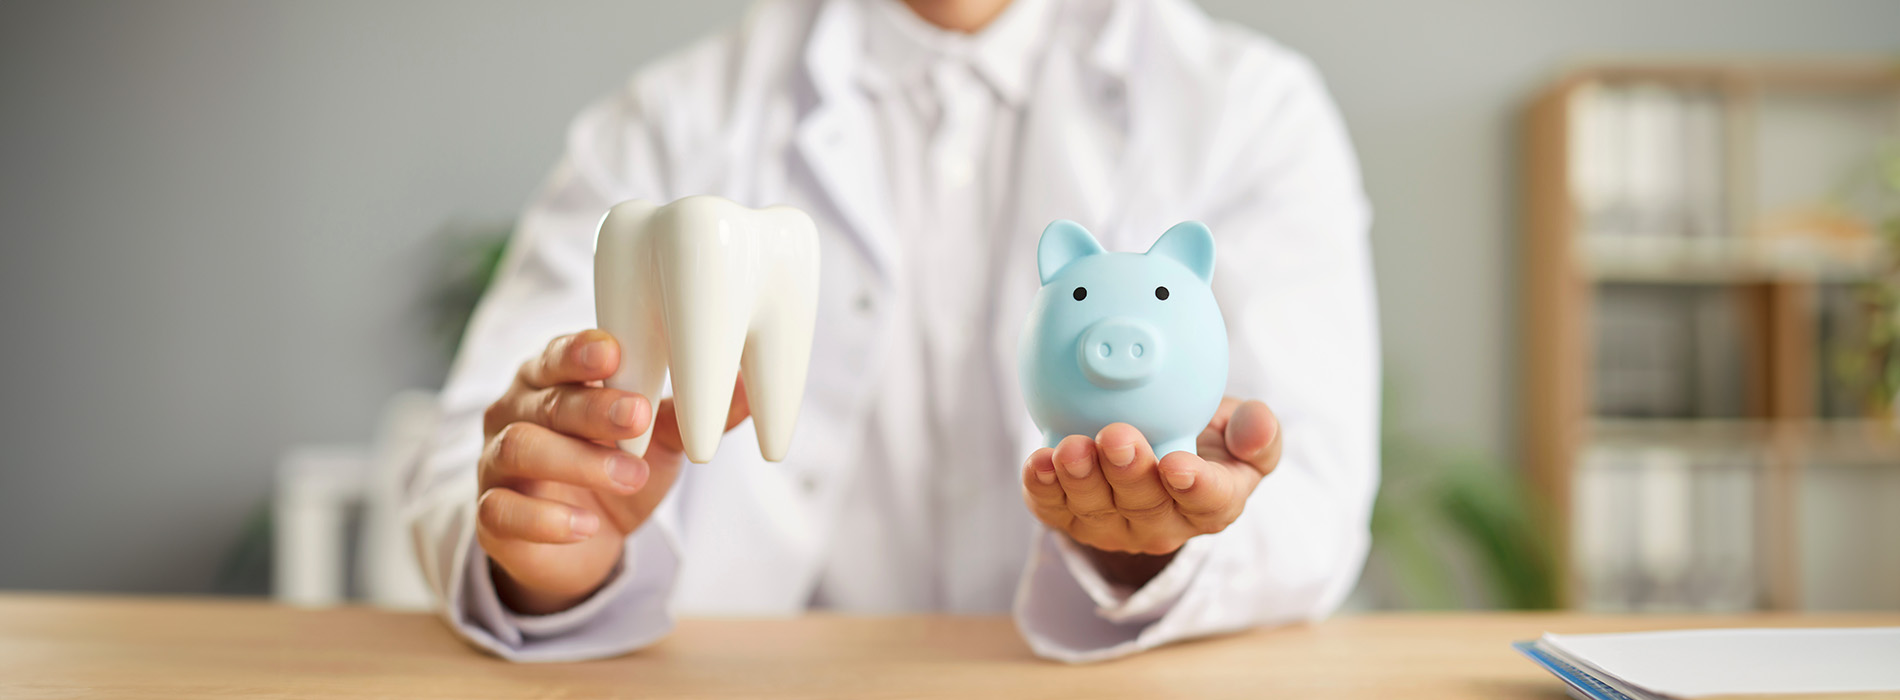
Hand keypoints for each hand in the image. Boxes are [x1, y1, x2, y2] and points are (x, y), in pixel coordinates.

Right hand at [476, 329, 748, 614]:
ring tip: (630, 474)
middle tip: (639, 415)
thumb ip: (692, 415)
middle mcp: (515, 412)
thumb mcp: (659, 440)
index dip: (580, 351)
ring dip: (578, 461)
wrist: (581, 542)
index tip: (614, 352)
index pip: (557, 354)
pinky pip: (502, 512)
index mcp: (551, 379)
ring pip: (521, 448)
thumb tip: (752, 388)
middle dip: (594, 406)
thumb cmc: (614, 467)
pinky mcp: (491, 515)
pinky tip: (585, 525)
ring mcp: (496, 463)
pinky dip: (546, 519)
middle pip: (546, 400)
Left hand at [1020, 398, 1282, 587]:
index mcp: (1212, 505)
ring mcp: (1113, 526)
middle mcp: (1162, 525)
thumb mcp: (1237, 429)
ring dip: (1080, 480)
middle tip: (1117, 436)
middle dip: (1128, 473)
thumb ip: (1257, 431)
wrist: (1152, 442)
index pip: (1209, 503)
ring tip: (1070, 448)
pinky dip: (1042, 489)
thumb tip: (1259, 423)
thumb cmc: (1201, 436)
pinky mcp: (1071, 519)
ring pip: (1095, 511)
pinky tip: (1037, 463)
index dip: (1195, 487)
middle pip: (1145, 506)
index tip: (1178, 465)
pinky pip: (1053, 510)